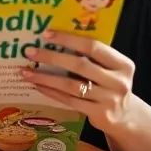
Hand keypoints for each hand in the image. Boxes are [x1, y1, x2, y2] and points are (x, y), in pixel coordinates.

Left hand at [21, 30, 140, 134]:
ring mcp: (109, 99)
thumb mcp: (109, 69)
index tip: (46, 34)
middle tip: (30, 52)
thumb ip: (91, 57)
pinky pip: (69, 100)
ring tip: (26, 72)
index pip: (93, 47)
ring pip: (71, 85)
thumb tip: (53, 40)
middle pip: (80, 65)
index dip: (68, 39)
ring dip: (46, 77)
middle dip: (52, 57)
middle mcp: (118, 81)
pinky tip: (37, 85)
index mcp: (122, 64)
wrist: (125, 116)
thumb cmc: (110, 85)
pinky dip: (51, 92)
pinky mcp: (98, 114)